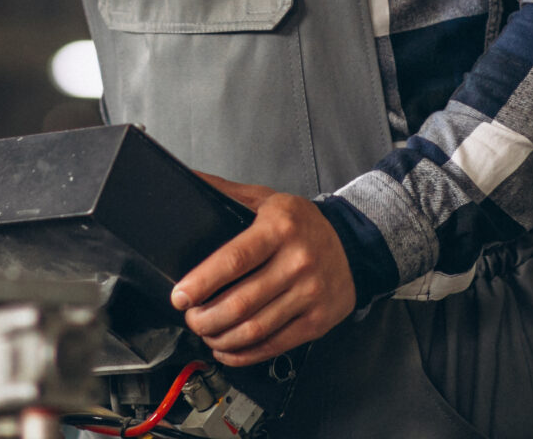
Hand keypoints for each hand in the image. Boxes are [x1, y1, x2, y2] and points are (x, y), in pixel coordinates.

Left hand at [170, 172, 355, 365]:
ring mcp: (309, 294)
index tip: (181, 296)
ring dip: (222, 337)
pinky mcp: (317, 321)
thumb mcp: (265, 198)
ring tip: (204, 333)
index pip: (234, 259)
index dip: (203, 282)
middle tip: (190, 317)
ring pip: (256, 328)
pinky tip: (228, 349)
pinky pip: (275, 344)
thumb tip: (187, 179)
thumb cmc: (300, 222)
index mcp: (279, 227)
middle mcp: (297, 261)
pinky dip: (246, 353)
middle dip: (206, 317)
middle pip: (242, 301)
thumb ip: (225, 191)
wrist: (351, 245)